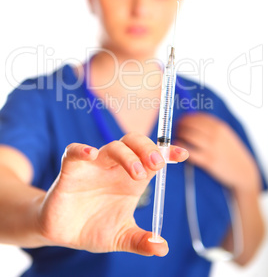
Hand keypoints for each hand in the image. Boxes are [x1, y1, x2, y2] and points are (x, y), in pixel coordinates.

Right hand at [36, 132, 188, 256]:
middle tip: (157, 164)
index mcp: (131, 178)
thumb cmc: (94, 228)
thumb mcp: (120, 236)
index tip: (181, 155)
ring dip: (128, 155)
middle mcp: (115, 167)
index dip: (166, 153)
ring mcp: (94, 166)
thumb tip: (161, 247)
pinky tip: (91, 154)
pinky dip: (82, 150)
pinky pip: (75, 152)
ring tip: (138, 174)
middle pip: (134, 143)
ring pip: (113, 147)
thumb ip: (140, 241)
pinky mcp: (72, 169)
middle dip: (148, 149)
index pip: (152, 158)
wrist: (64, 233)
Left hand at [174, 113, 260, 192]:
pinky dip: (181, 148)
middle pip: (191, 124)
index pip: (197, 116)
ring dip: (179, 135)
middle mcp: (215, 135)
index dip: (186, 117)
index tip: (181, 120)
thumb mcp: (225, 135)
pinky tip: (178, 147)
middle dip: (180, 125)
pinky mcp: (208, 161)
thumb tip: (192, 120)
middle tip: (176, 128)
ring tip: (177, 137)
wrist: (244, 171)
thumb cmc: (231, 152)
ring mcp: (211, 148)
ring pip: (188, 136)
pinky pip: (190, 152)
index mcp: (219, 126)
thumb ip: (212, 127)